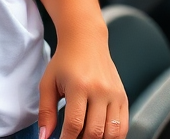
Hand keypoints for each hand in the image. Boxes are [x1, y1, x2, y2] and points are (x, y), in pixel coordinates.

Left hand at [39, 21, 127, 138]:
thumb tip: (45, 136)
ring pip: (111, 133)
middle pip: (94, 132)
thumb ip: (46, 111)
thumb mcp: (48, 82)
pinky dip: (113, 137)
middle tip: (72, 138)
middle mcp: (100, 90)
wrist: (85, 40)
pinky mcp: (123, 97)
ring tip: (85, 136)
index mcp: (79, 85)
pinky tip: (101, 135)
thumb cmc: (65, 60)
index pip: (75, 124)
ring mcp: (114, 94)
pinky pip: (123, 127)